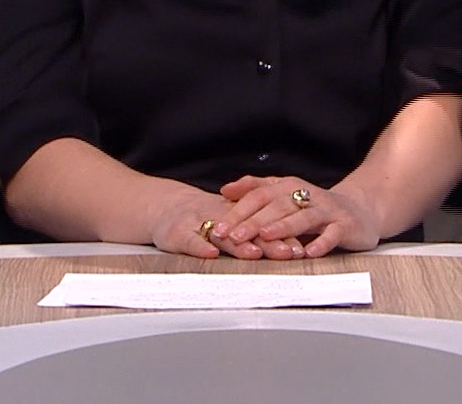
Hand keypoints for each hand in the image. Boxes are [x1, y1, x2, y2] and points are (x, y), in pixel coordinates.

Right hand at [146, 188, 301, 260]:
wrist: (162, 207)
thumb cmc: (199, 217)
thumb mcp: (227, 217)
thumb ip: (253, 228)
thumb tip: (290, 245)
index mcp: (235, 214)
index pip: (262, 223)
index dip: (282, 235)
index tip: (299, 248)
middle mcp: (220, 217)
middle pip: (248, 229)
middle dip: (269, 242)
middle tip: (288, 252)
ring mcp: (198, 224)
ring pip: (222, 235)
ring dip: (238, 245)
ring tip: (255, 253)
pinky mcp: (177, 233)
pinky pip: (190, 240)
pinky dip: (200, 247)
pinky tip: (211, 253)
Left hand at [215, 176, 382, 257]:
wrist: (360, 211)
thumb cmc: (316, 207)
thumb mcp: (285, 194)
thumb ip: (257, 190)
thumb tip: (225, 190)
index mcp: (289, 186)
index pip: (259, 195)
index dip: (238, 210)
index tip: (219, 227)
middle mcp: (307, 195)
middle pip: (278, 206)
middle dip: (254, 221)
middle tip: (235, 236)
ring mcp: (327, 210)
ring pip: (304, 217)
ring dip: (284, 227)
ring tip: (266, 237)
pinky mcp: (345, 225)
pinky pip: (333, 233)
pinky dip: (321, 242)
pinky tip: (309, 252)